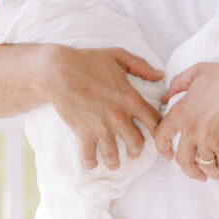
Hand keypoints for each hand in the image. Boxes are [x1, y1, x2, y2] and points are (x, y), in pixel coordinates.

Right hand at [45, 45, 163, 170]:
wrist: (59, 71)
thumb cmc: (88, 60)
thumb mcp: (118, 56)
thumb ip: (141, 66)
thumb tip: (159, 75)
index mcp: (131, 98)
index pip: (154, 121)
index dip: (156, 128)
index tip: (152, 132)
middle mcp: (119, 117)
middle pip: (137, 143)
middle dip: (137, 150)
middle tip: (133, 151)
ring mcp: (101, 127)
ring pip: (114, 155)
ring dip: (115, 161)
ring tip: (114, 163)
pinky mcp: (83, 133)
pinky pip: (90, 156)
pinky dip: (91, 162)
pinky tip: (92, 162)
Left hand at [154, 60, 218, 181]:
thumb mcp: (197, 72)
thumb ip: (177, 83)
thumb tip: (165, 98)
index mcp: (180, 112)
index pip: (161, 138)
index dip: (164, 149)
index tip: (169, 156)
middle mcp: (191, 129)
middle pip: (182, 160)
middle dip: (188, 170)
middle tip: (196, 173)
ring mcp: (208, 139)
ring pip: (203, 165)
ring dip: (209, 172)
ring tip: (214, 173)